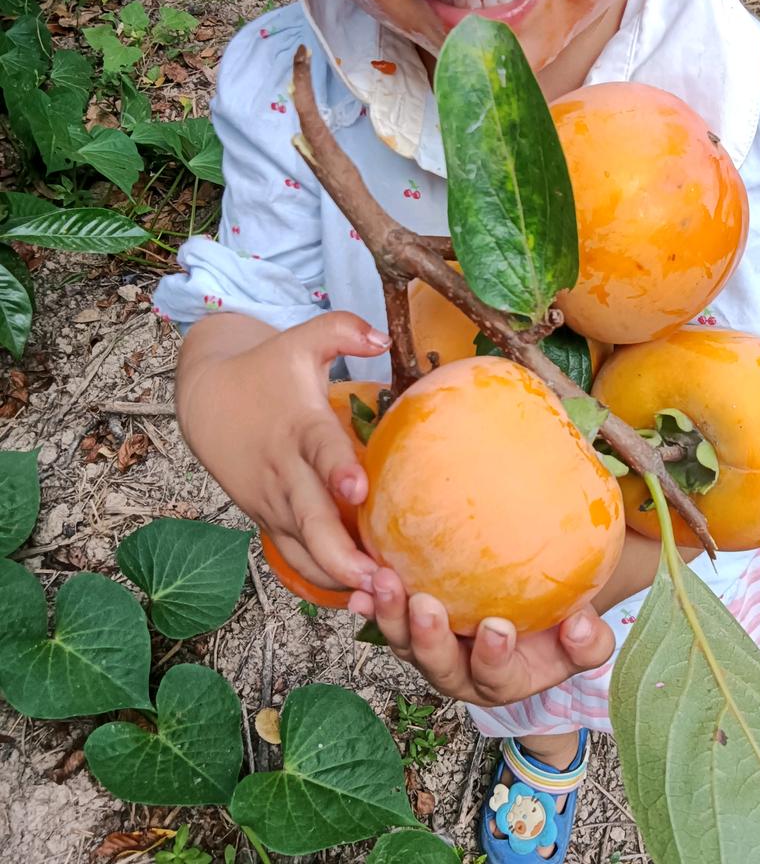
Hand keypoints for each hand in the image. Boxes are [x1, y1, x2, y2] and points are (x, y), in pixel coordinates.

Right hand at [176, 310, 390, 590]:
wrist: (206, 401)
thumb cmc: (266, 370)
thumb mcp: (300, 338)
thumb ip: (340, 329)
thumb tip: (381, 337)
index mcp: (299, 427)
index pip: (320, 449)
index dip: (338, 469)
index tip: (358, 488)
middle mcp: (286, 472)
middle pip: (311, 521)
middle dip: (343, 555)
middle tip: (382, 580)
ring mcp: (276, 502)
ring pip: (305, 551)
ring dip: (339, 577)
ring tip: (381, 600)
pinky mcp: (272, 520)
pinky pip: (300, 557)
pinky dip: (326, 579)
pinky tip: (362, 598)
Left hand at [349, 568, 615, 705]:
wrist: (530, 621)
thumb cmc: (557, 631)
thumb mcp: (582, 641)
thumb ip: (587, 641)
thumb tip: (580, 625)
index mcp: (502, 680)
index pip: (494, 676)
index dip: (493, 657)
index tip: (497, 628)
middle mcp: (459, 672)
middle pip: (437, 665)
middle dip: (428, 638)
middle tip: (425, 605)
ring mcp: (428, 651)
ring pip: (403, 642)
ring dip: (390, 615)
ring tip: (383, 581)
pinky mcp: (407, 626)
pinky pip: (383, 619)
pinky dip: (368, 604)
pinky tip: (357, 585)